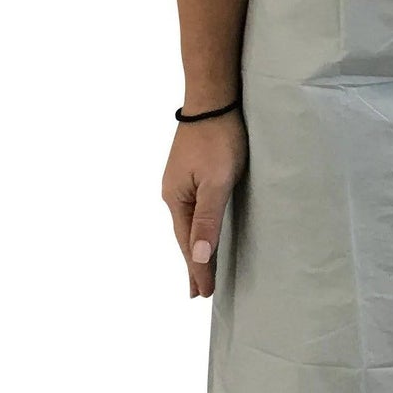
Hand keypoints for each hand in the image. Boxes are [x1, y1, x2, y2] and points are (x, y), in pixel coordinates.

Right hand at [162, 111, 247, 298]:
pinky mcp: (189, 171)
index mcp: (176, 199)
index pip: (188, 244)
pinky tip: (200, 227)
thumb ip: (208, 218)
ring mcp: (179, 181)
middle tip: (197, 292)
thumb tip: (199, 256)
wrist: (212, 99)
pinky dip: (196, 226)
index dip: (197, 269)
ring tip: (198, 266)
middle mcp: (172, 193)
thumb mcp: (217, 181)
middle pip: (184, 236)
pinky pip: (192, 208)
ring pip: (187, 222)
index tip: (202, 294)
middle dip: (192, 264)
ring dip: (193, 246)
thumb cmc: (219, 138)